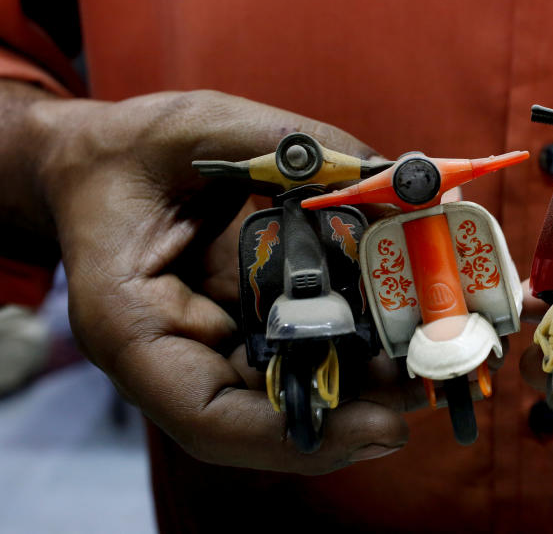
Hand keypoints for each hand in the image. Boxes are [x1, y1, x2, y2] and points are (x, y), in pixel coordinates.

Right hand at [28, 90, 418, 472]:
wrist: (99, 163)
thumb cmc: (131, 150)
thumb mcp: (202, 128)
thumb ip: (295, 149)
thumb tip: (401, 178)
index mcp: (133, 327)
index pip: (211, 418)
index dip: (300, 435)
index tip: (386, 426)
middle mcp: (178, 357)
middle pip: (273, 412)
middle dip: (363, 403)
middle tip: (438, 378)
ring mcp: (217, 345)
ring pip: (299, 385)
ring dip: (373, 374)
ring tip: (441, 349)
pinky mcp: (244, 325)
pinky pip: (304, 345)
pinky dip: (359, 334)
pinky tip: (409, 313)